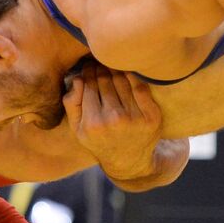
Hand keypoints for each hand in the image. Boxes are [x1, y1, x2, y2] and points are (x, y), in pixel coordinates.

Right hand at [63, 63, 163, 180]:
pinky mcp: (151, 117)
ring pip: (122, 81)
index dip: (87, 72)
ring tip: (112, 65)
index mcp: (93, 124)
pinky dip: (133, 76)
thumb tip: (77, 78)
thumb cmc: (99, 140)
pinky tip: (127, 71)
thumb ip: (72, 104)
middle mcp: (114, 120)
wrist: (128, 161)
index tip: (88, 65)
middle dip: (100, 68)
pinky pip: (140, 87)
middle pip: (105, 81)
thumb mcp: (78, 129)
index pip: (88, 86)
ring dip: (116, 69)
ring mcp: (134, 119)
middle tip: (100, 61)